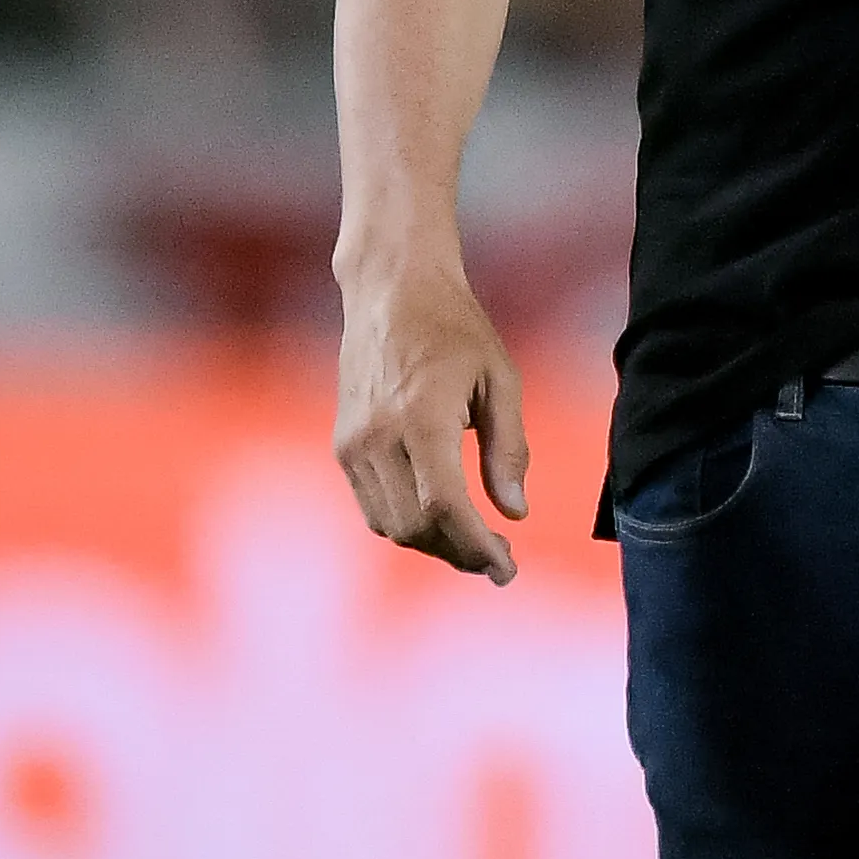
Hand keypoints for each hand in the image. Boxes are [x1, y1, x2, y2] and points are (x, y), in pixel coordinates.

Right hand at [333, 249, 529, 584]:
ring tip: (475, 539)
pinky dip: (406, 523)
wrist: (391, 289)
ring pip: (389, 525)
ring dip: (433, 543)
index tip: (507, 569)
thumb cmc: (455, 327)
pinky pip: (372, 506)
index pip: (445, 507)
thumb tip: (515, 511)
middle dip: (459, 552)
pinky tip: (440, 515)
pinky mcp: (343, 445)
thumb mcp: (499, 379)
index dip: (477, 547)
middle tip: (500, 555)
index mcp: (421, 419)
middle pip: (415, 527)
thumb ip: (509, 448)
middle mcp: (377, 438)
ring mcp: (352, 444)